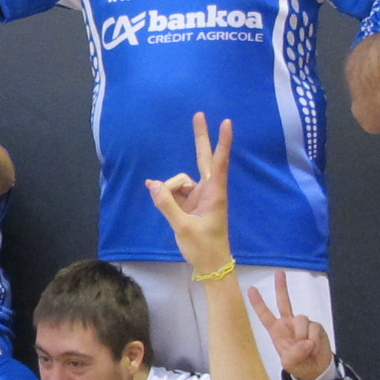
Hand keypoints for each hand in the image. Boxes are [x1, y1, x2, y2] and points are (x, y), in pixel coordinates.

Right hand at [142, 113, 233, 273]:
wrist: (211, 265)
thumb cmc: (204, 246)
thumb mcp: (182, 227)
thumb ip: (166, 204)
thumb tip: (153, 184)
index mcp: (215, 194)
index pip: (219, 162)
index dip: (222, 142)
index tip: (226, 123)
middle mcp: (209, 190)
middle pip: (203, 158)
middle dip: (200, 137)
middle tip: (199, 114)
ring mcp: (199, 196)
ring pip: (180, 181)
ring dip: (170, 191)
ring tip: (174, 214)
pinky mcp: (191, 203)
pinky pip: (175, 192)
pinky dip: (167, 195)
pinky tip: (157, 195)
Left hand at [244, 269, 332, 379]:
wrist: (316, 370)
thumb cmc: (298, 365)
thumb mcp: (290, 363)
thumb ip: (295, 353)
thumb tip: (307, 342)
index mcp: (277, 331)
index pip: (265, 315)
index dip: (258, 303)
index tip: (251, 289)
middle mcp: (289, 323)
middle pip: (284, 302)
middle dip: (281, 287)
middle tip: (279, 273)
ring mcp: (303, 324)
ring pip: (301, 319)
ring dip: (303, 336)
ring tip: (306, 349)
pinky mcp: (316, 326)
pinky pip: (314, 329)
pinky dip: (314, 341)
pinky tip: (314, 348)